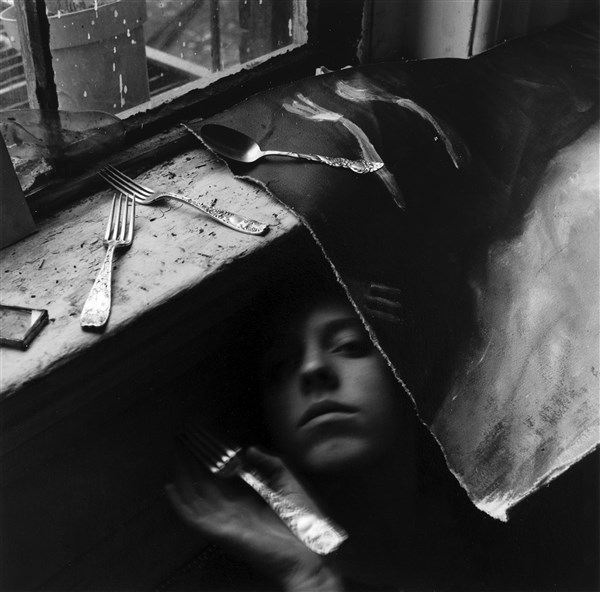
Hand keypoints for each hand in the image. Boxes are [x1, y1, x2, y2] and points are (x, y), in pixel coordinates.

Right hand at [166, 447, 344, 590]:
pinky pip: (195, 517)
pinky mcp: (222, 531)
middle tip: (182, 443)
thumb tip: (250, 448)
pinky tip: (171, 488)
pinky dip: (181, 504)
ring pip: (197, 495)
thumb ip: (271, 463)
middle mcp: (233, 508)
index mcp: (248, 498)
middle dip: (193, 464)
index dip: (212, 458)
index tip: (203, 441)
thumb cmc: (303, 521)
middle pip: (206, 483)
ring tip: (175, 455)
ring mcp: (225, 520)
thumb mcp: (288, 482)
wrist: (309, 552)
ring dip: (184, 476)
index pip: (223, 476)